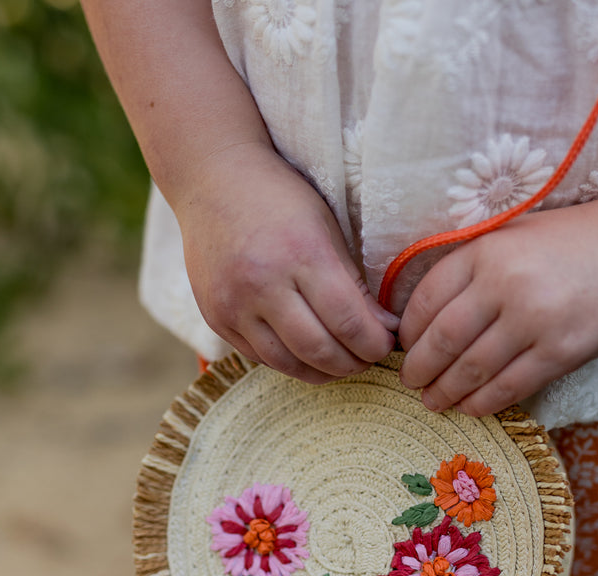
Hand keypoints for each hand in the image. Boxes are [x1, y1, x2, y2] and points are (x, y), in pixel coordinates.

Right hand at [175, 143, 397, 383]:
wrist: (210, 180)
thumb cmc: (278, 197)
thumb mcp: (326, 227)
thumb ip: (354, 283)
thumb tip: (385, 329)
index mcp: (301, 253)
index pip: (348, 321)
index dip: (375, 344)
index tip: (387, 344)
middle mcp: (263, 284)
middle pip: (319, 350)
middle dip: (353, 363)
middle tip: (367, 358)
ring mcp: (233, 304)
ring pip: (287, 363)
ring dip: (321, 371)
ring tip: (340, 363)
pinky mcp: (215, 317)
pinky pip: (258, 356)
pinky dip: (288, 362)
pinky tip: (304, 353)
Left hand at [398, 192, 597, 415]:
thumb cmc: (563, 243)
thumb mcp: (506, 240)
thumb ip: (465, 271)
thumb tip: (418, 321)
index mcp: (485, 252)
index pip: (425, 300)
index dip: (407, 332)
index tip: (402, 347)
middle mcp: (506, 284)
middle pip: (442, 340)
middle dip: (417, 369)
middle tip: (409, 382)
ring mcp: (535, 320)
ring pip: (471, 370)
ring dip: (444, 393)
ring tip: (432, 401)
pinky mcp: (562, 351)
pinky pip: (509, 387)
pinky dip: (482, 403)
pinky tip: (468, 407)